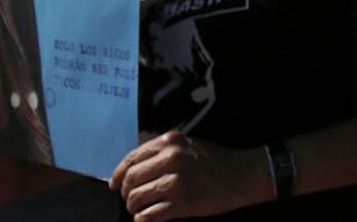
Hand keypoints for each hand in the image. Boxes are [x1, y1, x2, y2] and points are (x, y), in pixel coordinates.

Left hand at [110, 131, 269, 220]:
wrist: (241, 176)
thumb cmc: (213, 161)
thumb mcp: (188, 145)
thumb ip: (161, 150)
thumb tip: (132, 163)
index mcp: (170, 142)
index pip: (132, 159)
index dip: (118, 174)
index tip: (114, 185)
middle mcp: (171, 158)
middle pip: (130, 180)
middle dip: (126, 193)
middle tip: (132, 199)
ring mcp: (176, 181)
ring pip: (136, 199)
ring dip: (135, 207)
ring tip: (142, 209)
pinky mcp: (182, 203)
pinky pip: (148, 216)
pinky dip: (144, 219)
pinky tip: (149, 217)